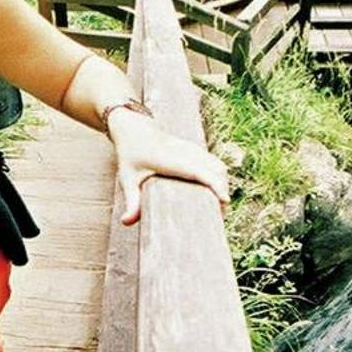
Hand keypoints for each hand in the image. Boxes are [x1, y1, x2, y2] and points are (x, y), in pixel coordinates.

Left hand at [108, 110, 230, 225]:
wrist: (133, 127)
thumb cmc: (130, 155)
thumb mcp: (127, 179)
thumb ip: (130, 202)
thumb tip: (126, 223)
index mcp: (170, 159)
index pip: (199, 171)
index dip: (215, 184)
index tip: (225, 201)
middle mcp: (185, 152)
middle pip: (216, 169)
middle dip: (223, 190)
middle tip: (220, 214)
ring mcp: (192, 148)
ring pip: (217, 165)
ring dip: (223, 183)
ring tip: (219, 206)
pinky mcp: (194, 149)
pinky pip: (214, 162)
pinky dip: (219, 176)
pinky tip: (215, 193)